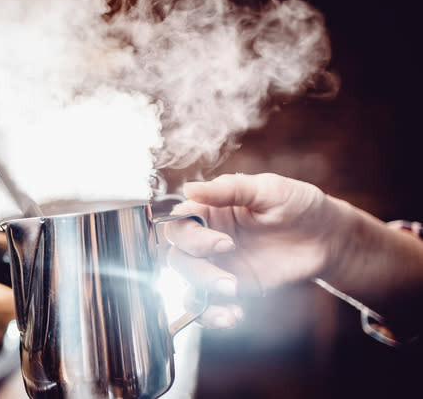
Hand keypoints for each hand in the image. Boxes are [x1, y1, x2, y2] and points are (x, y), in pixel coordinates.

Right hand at [164, 173, 343, 327]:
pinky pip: (207, 305)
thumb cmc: (297, 204)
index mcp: (209, 211)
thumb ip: (229, 189)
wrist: (327, 237)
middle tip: (232, 280)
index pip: (178, 226)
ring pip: (188, 284)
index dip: (192, 238)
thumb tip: (190, 188)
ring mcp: (219, 266)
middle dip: (198, 272)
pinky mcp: (233, 288)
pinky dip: (212, 315)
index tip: (226, 243)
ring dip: (202, 295)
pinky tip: (234, 316)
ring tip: (234, 297)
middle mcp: (207, 239)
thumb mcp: (268, 189)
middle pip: (178, 259)